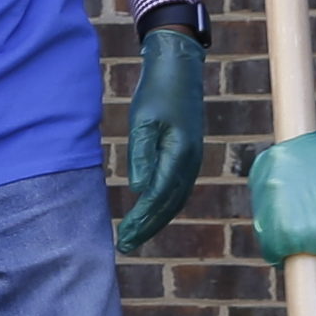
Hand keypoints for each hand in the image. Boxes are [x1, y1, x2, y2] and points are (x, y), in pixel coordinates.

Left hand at [114, 25, 207, 251]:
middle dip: (147, 227)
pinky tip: (150, 213)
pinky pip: (177, 189)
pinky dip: (163, 206)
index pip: (158, 196)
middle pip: (169, 204)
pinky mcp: (189, 156)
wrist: (180, 69)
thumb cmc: (157, 92)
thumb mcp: (143, 120)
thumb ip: (141, 155)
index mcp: (179, 154)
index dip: (141, 220)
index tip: (122, 238)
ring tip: (134, 236)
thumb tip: (137, 190)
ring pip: (175, 199)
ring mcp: (193, 160)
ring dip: (156, 220)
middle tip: (124, 247)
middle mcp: (190, 162)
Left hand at [246, 131, 315, 264]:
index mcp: (277, 155)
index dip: (276, 193)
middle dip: (277, 212)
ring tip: (303, 237)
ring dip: (280, 233)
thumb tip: (294, 160)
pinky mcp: (281, 233)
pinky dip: (281, 255)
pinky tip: (296, 254)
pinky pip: (271, 249)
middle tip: (300, 221)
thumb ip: (302, 152)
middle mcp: (271, 177)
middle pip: (263, 202)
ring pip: (265, 227)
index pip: (262, 177)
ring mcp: (273, 205)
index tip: (289, 203)